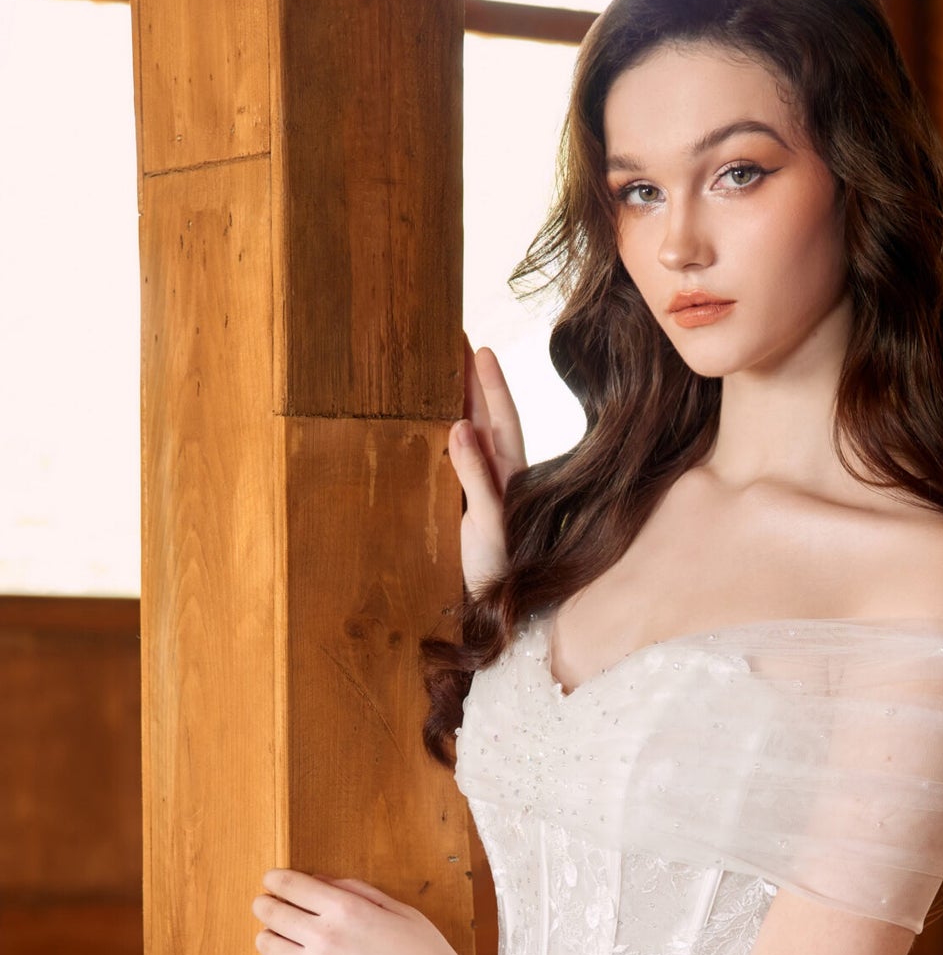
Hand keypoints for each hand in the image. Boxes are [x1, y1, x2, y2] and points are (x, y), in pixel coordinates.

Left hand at [252, 870, 468, 954]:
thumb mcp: (402, 912)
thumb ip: (359, 892)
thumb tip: (321, 881)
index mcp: (348, 909)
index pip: (290, 885)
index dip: (276, 879)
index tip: (273, 880)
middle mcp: (326, 937)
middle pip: (271, 912)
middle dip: (266, 904)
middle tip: (268, 906)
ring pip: (267, 944)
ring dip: (271, 936)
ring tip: (283, 938)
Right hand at [448, 333, 526, 597]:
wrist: (490, 613)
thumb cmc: (498, 571)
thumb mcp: (490, 523)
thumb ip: (477, 477)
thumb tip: (459, 425)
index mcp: (510, 475)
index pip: (501, 418)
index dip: (491, 384)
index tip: (480, 348)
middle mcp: (495, 476)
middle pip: (481, 417)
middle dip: (468, 379)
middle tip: (451, 342)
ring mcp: (475, 489)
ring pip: (462, 435)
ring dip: (450, 402)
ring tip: (433, 370)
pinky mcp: (454, 505)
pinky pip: (444, 461)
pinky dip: (435, 437)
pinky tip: (421, 422)